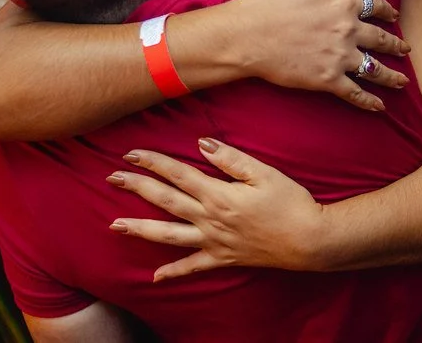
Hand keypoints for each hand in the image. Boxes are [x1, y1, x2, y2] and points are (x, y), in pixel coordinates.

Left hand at [107, 139, 325, 280]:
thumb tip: (201, 143)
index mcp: (218, 194)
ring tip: (115, 226)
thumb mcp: (264, 172)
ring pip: (169, 235)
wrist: (310, 240)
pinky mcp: (224, 258)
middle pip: (166, 201)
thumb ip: (230, 158)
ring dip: (141, 229)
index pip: (178, 174)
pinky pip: (194, 267)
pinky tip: (155, 277)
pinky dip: (174, 272)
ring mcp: (214, 241)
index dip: (153, 162)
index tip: (130, 153)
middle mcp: (210, 219)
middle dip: (137, 188)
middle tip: (111, 179)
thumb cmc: (291, 202)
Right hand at [232, 0, 410, 110]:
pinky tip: (380, 107)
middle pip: (381, 38)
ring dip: (392, 76)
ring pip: (375, 69)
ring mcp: (340, 58)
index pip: (375, 5)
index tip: (393, 14)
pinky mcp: (327, 80)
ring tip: (403, 81)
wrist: (246, 35)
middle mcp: (348, 31)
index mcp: (343, 3)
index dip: (387, 10)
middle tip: (406, 49)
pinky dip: (370, 102)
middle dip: (396, 44)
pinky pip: (356, 93)